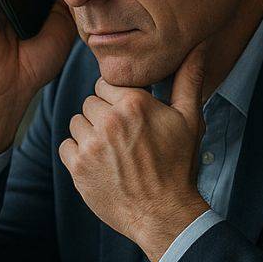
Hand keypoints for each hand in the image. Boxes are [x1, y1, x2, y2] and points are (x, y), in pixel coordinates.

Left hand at [58, 41, 211, 261]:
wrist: (164, 214)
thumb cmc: (178, 166)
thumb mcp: (189, 120)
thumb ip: (187, 79)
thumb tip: (197, 47)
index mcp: (134, 103)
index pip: (104, 83)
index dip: (116, 99)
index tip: (128, 117)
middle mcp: (109, 120)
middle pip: (90, 103)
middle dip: (103, 116)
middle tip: (123, 138)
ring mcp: (91, 144)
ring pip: (76, 123)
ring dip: (89, 134)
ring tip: (112, 152)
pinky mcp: (77, 166)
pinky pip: (65, 146)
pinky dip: (78, 154)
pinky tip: (99, 165)